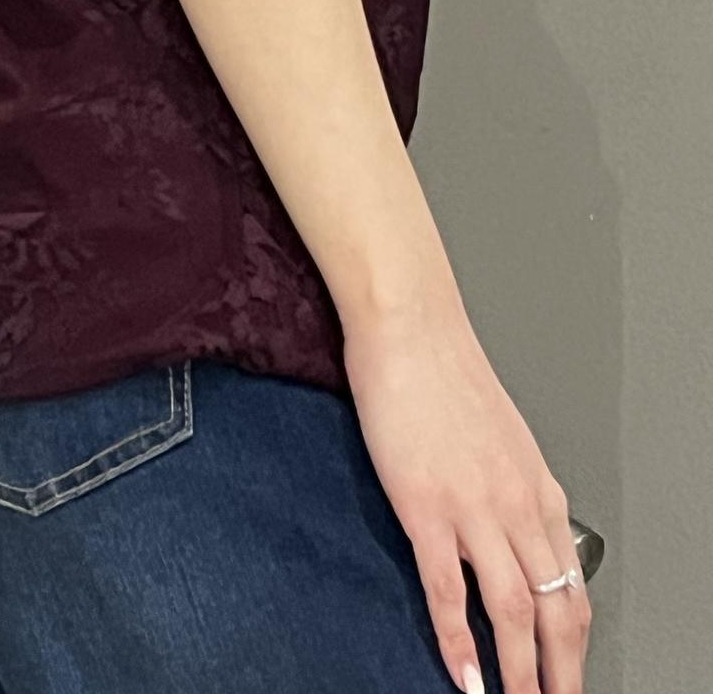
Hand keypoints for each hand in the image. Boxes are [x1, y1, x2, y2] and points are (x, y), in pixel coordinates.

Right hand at [342, 304, 590, 693]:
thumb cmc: (443, 371)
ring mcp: (474, 508)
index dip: (575, 641)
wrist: (410, 326)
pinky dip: (458, 642)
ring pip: (513, 611)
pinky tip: (462, 675)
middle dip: (560, 672)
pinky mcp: (427, 506)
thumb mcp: (498, 435)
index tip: (569, 673)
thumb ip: (510, 486)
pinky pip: (449, 591)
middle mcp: (517, 503)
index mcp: (537, 487)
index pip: (572, 584)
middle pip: (555, 609)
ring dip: (519, 673)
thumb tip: (511, 529)